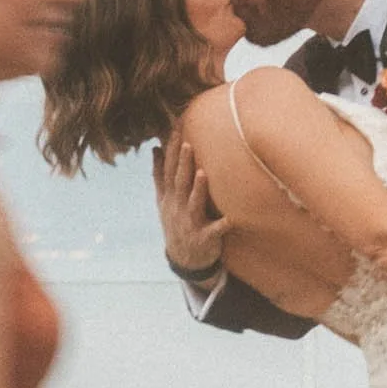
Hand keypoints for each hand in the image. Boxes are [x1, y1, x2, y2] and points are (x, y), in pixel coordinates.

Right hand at [153, 130, 228, 282]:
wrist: (183, 258)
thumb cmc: (176, 222)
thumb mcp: (163, 199)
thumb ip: (160, 174)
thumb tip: (155, 148)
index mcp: (170, 196)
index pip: (169, 168)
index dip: (172, 149)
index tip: (177, 128)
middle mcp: (177, 207)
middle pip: (180, 182)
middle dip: (183, 164)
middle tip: (188, 143)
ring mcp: (190, 222)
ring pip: (193, 204)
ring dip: (198, 189)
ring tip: (202, 173)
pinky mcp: (204, 238)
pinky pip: (214, 232)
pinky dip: (221, 226)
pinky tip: (231, 219)